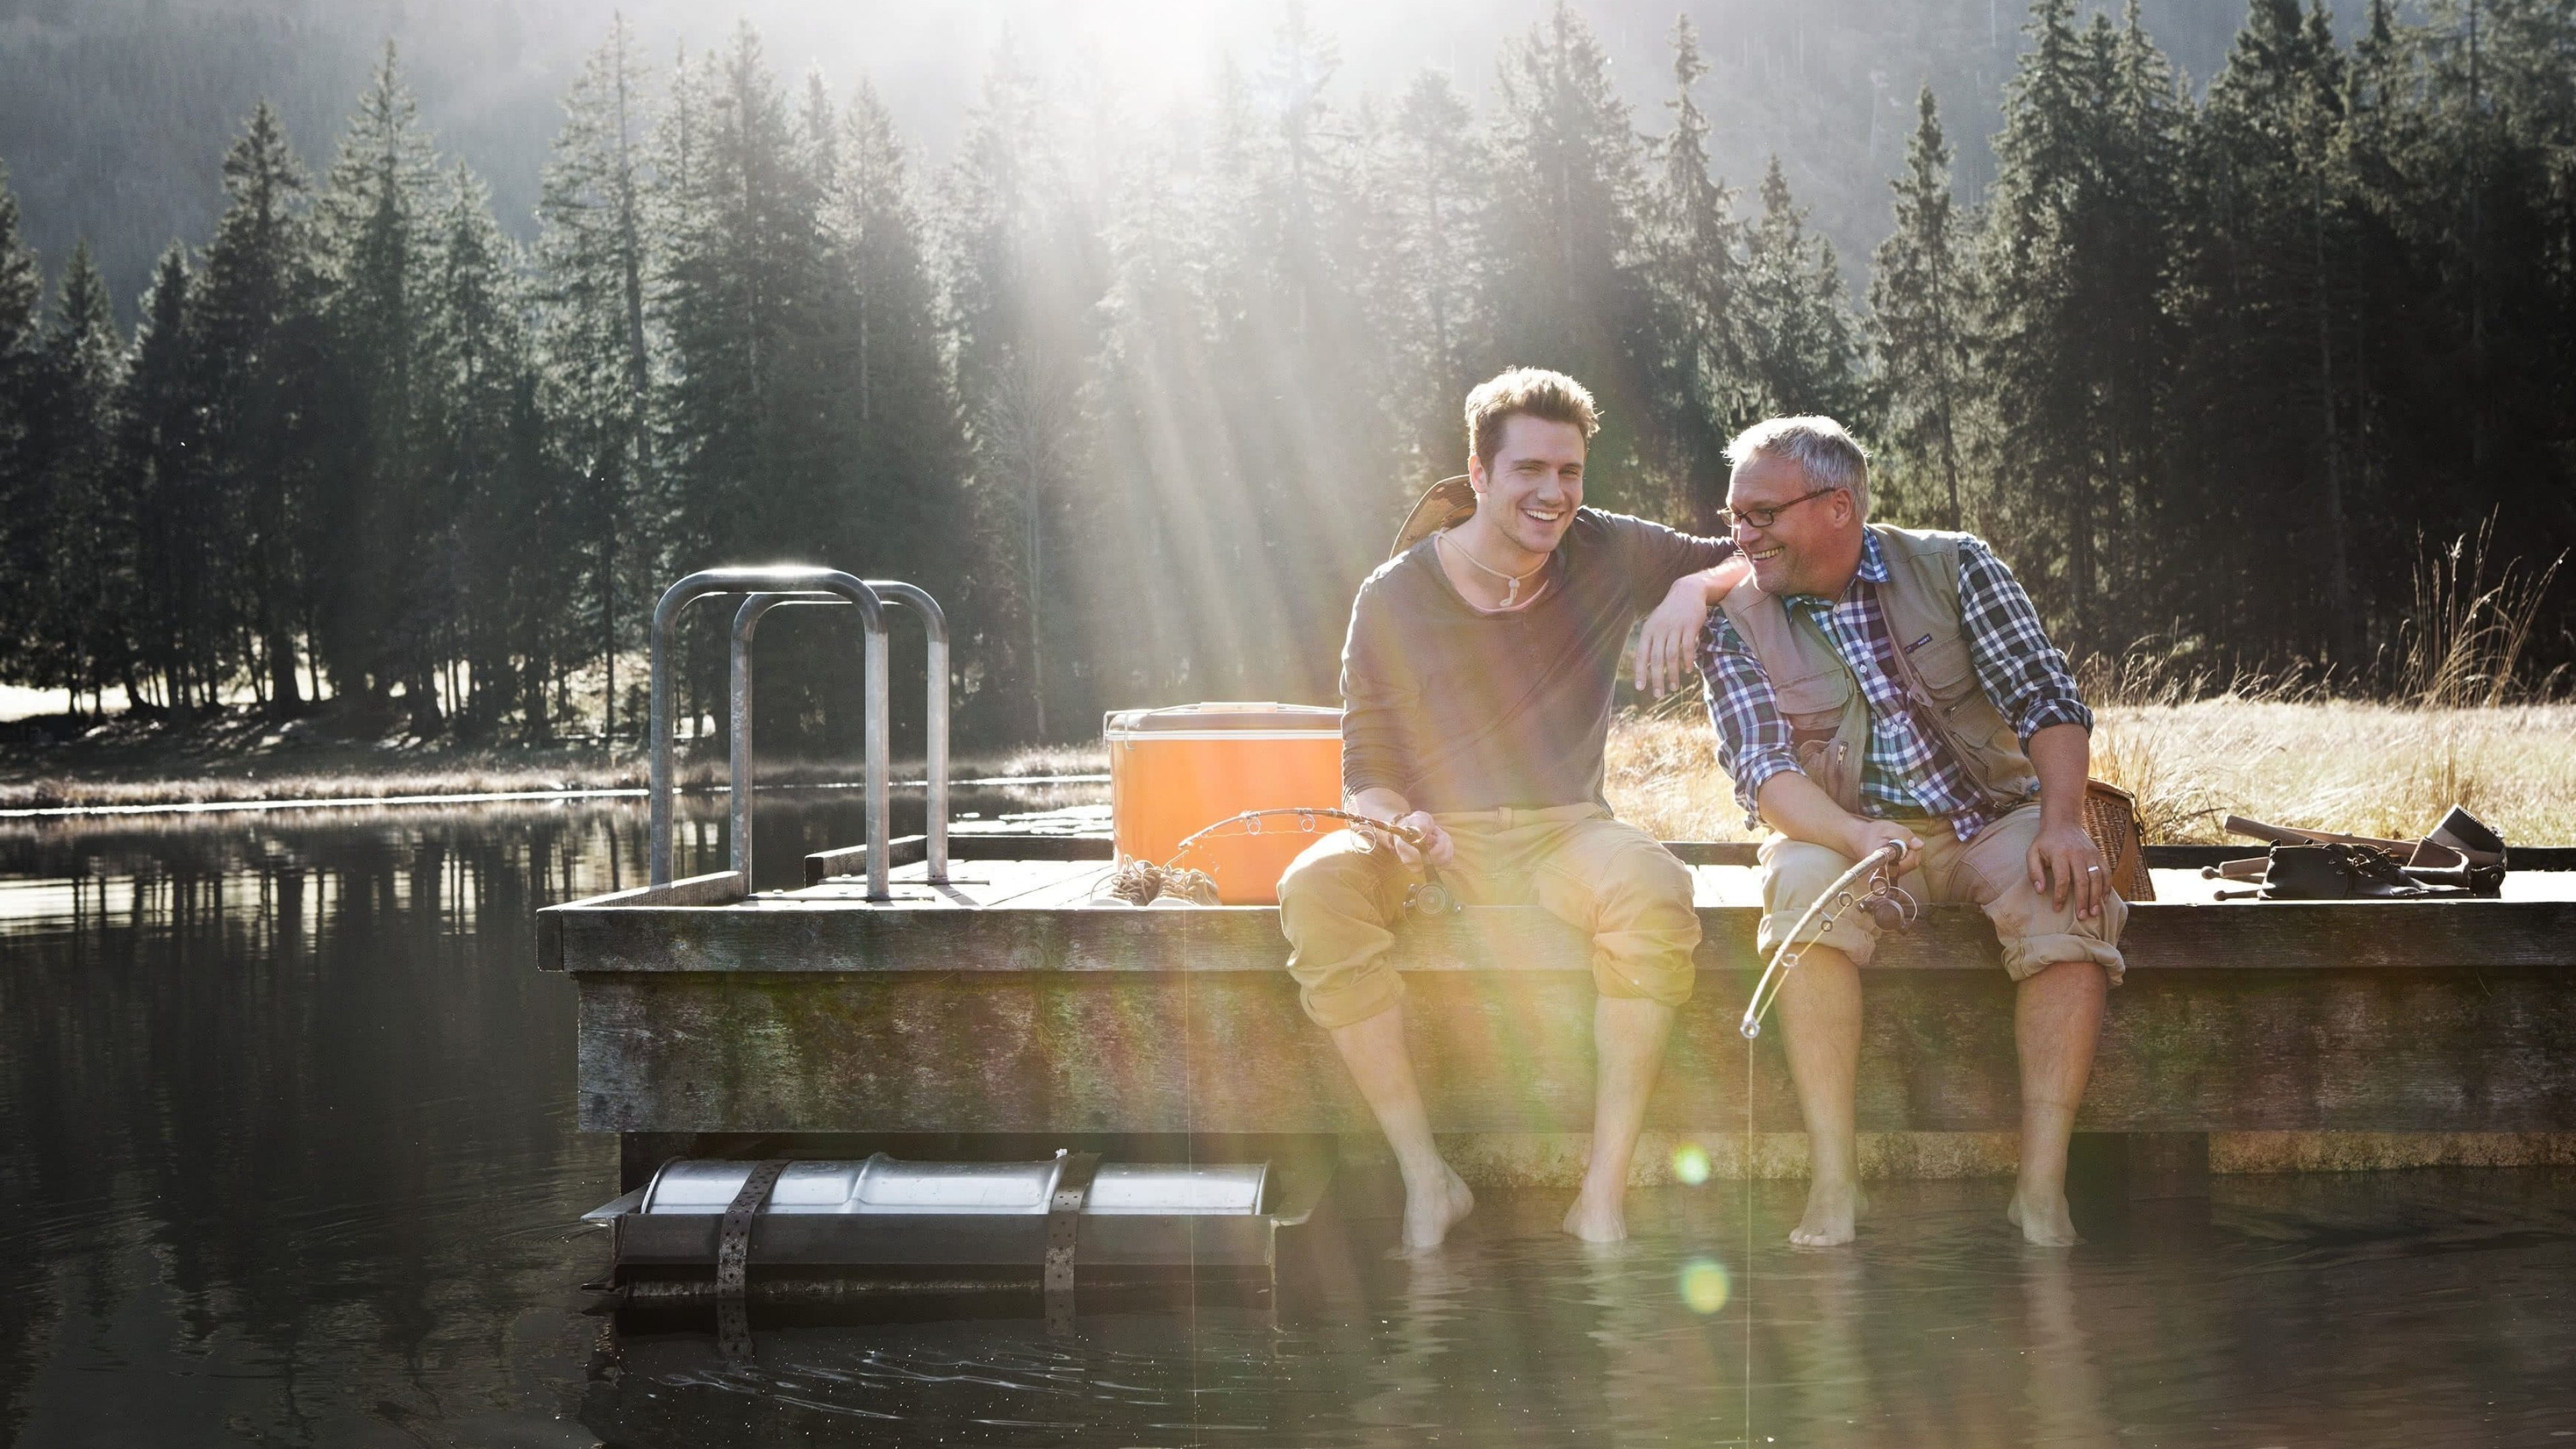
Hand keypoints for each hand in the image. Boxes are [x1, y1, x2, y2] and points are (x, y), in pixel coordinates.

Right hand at [1361, 810, 1453, 867]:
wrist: (1406, 833)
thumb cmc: (1411, 824)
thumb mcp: (1418, 817)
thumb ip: (1420, 823)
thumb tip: (1422, 832)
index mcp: (1405, 850)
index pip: (1424, 855)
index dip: (1436, 845)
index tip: (1434, 833)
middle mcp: (1412, 863)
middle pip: (1439, 859)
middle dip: (1442, 843)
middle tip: (1435, 832)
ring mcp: (1421, 867)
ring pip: (1445, 861)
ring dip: (1445, 846)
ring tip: (1435, 837)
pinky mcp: (1428, 869)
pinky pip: (1446, 862)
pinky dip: (1447, 850)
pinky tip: (1438, 843)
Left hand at [1634, 557, 1747, 695]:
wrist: (1687, 591)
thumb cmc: (1670, 612)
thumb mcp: (1655, 624)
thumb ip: (1650, 643)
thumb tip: (1646, 666)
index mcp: (1648, 630)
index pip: (1642, 654)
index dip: (1640, 672)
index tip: (1640, 688)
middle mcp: (1660, 629)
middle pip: (1657, 658)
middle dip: (1657, 678)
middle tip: (1658, 694)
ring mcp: (1675, 627)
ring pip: (1672, 655)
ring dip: (1672, 674)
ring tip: (1673, 687)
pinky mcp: (1690, 626)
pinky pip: (1688, 648)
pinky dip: (1687, 661)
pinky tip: (1687, 671)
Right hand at [1841, 818, 1924, 871]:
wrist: (1858, 839)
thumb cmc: (1872, 833)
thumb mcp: (1889, 828)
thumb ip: (1905, 835)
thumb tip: (1920, 845)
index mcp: (1886, 862)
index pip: (1910, 862)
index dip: (1911, 850)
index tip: (1904, 840)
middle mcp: (1888, 872)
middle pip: (1912, 863)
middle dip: (1911, 849)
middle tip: (1901, 839)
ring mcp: (1891, 874)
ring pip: (1911, 865)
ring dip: (1909, 852)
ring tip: (1897, 843)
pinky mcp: (1893, 873)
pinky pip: (1907, 865)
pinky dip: (1906, 855)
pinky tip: (1897, 849)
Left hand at [2028, 820, 2104, 918]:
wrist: (2063, 823)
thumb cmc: (2046, 842)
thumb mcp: (2033, 853)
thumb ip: (2034, 872)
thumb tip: (2040, 891)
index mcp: (2060, 854)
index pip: (2062, 879)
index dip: (2060, 896)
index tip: (2057, 909)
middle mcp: (2077, 855)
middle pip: (2082, 881)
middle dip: (2082, 900)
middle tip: (2082, 917)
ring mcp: (2090, 855)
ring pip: (2097, 878)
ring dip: (2096, 897)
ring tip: (2094, 912)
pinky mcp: (2098, 855)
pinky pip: (2106, 872)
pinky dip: (2107, 886)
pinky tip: (2104, 899)